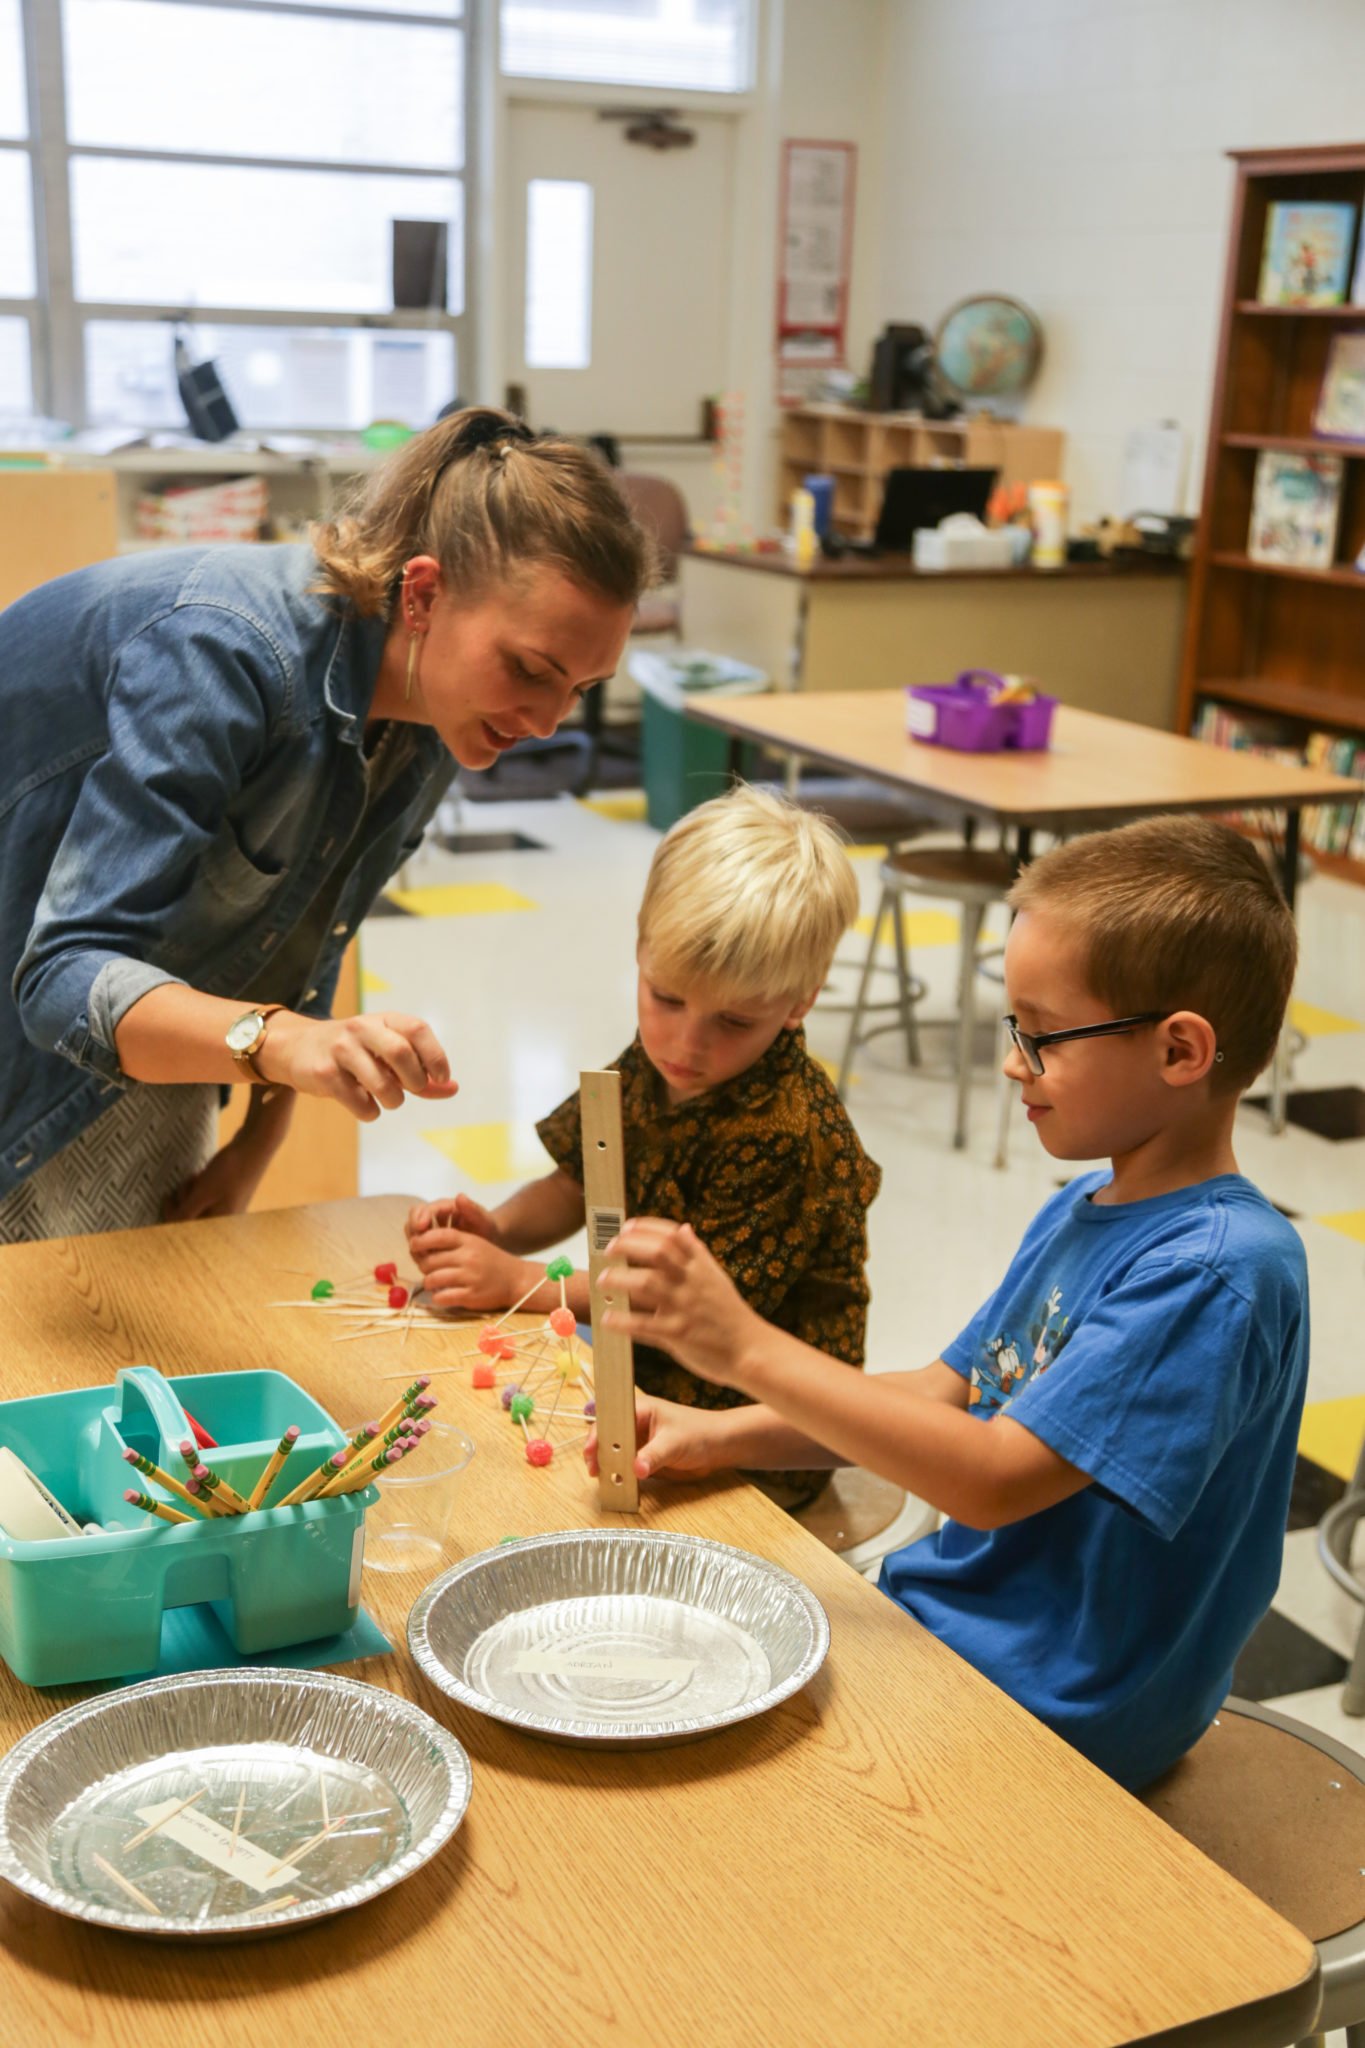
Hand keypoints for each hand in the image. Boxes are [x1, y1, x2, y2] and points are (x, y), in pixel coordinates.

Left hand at [164, 1084, 293, 1221]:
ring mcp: (230, 1205)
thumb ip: (185, 1213)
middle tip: (188, 1181)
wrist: (257, 1144)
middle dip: (184, 1200)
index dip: (172, 1213)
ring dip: (192, 1192)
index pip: (187, 1226)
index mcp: (221, 1221)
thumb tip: (169, 1227)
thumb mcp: (203, 1192)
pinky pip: (208, 1196)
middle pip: (194, 1216)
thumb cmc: (230, 1170)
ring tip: (196, 1176)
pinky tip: (203, 1175)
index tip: (167, 1196)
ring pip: (200, 1205)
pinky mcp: (231, 1193)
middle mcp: (227, 1217)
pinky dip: (201, 1187)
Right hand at [261, 1012, 456, 1122]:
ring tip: (388, 1099)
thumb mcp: (386, 1054)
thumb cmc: (354, 1054)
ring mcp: (340, 1049)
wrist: (296, 1049)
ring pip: (383, 1084)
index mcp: (383, 1019)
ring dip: (393, 1101)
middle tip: (412, 1090)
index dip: (436, 1057)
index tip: (441, 1078)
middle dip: (415, 1081)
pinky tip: (362, 1103)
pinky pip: (360, 1103)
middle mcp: (361, 1028)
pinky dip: (370, 1111)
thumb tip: (452, 1089)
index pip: (418, 1029)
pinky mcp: (323, 1073)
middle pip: (401, 1053)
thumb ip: (420, 1072)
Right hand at [406, 1192, 502, 1253]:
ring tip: (424, 1255)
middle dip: (413, 1231)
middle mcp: (434, 1217)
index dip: (420, 1217)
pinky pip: (418, 1249)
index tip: (421, 1227)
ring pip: (412, 1235)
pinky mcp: (430, 1245)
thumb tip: (459, 1197)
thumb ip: (473, 1209)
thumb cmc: (486, 1227)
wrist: (489, 1241)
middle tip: (416, 1244)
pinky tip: (428, 1262)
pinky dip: (420, 1254)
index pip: (425, 1209)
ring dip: (415, 1244)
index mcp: (445, 1207)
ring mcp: (430, 1232)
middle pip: (413, 1220)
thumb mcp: (483, 1219)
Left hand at [413, 1233, 538, 1312]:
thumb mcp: (474, 1243)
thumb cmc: (489, 1260)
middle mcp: (469, 1257)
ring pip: (434, 1279)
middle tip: (427, 1269)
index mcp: (469, 1241)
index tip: (413, 1245)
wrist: (515, 1279)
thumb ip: (451, 1241)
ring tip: (434, 1282)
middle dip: (424, 1266)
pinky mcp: (471, 1296)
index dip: (421, 1240)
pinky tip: (442, 1295)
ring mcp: (470, 1277)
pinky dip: (438, 1297)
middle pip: (431, 1260)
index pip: (438, 1236)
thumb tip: (418, 1241)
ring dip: (429, 1282)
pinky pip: (443, 1297)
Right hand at [584, 1392, 727, 1483]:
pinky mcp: (643, 1458)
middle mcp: (634, 1425)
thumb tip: (636, 1469)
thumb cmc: (699, 1433)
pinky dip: (619, 1476)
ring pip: (613, 1453)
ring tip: (603, 1480)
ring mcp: (638, 1442)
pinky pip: (625, 1467)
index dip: (596, 1433)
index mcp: (639, 1410)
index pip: (610, 1418)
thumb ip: (654, 1455)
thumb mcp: (674, 1443)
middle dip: (597, 1452)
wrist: (718, 1447)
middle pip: (606, 1437)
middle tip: (594, 1470)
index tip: (590, 1451)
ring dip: (607, 1466)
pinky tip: (616, 1485)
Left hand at [600, 1219, 758, 1390]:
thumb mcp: (717, 1278)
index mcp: (702, 1266)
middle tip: (609, 1249)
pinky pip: (643, 1324)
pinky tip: (608, 1319)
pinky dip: (622, 1321)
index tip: (625, 1227)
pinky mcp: (678, 1334)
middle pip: (657, 1252)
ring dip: (619, 1279)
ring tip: (603, 1281)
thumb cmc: (730, 1315)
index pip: (672, 1235)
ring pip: (646, 1283)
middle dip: (628, 1246)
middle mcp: (693, 1282)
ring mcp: (685, 1307)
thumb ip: (697, 1254)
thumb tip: (684, 1228)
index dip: (645, 1228)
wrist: (751, 1351)